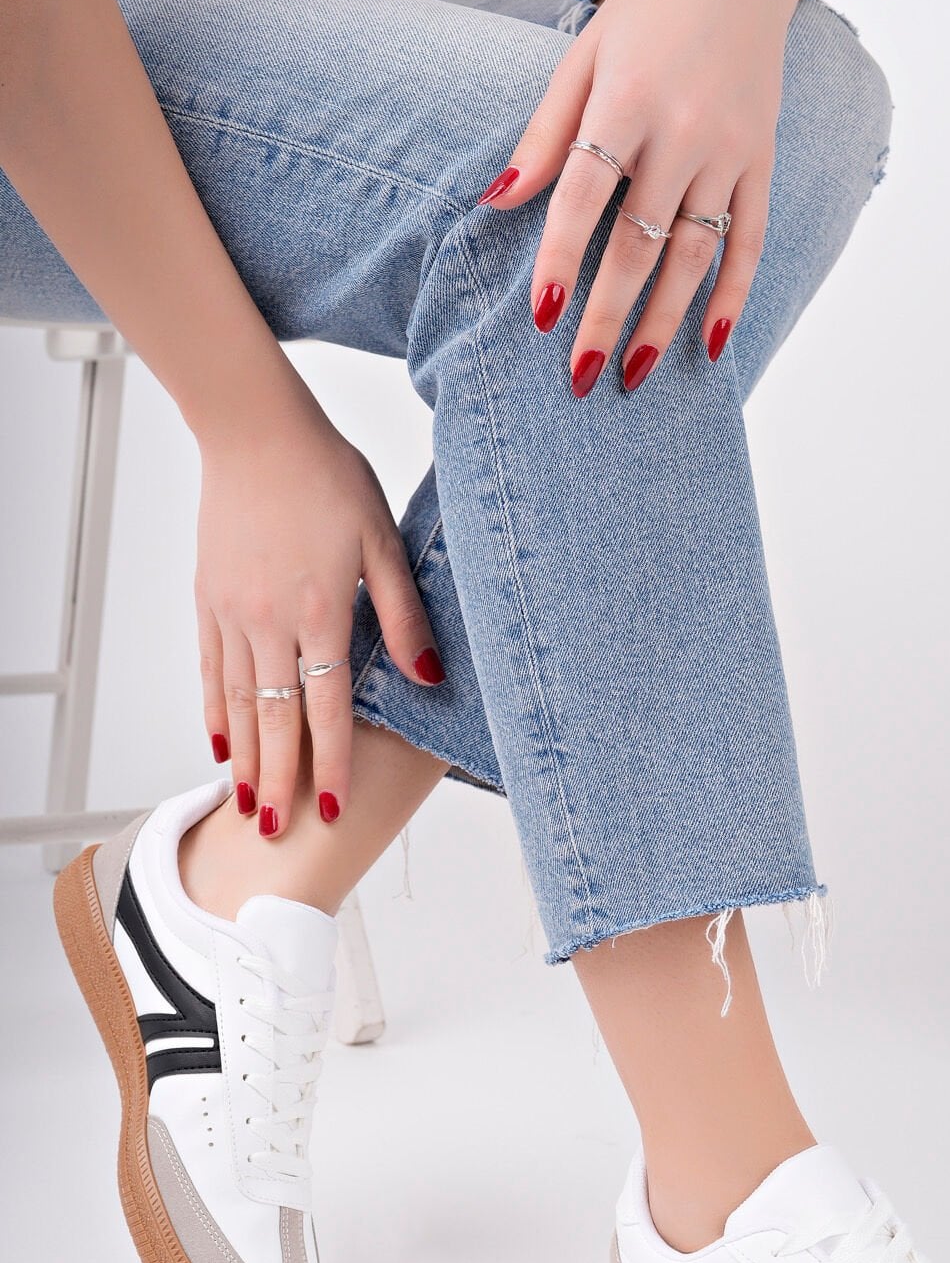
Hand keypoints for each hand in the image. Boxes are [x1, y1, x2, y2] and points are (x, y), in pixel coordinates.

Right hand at [195, 401, 441, 836]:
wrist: (254, 430)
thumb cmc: (327, 477)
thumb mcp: (383, 539)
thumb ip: (404, 614)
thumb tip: (429, 676)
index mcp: (320, 613)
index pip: (327, 709)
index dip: (332, 764)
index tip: (332, 810)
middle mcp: (269, 623)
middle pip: (274, 720)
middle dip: (279, 781)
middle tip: (277, 832)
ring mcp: (232, 614)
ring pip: (236, 702)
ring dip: (244, 759)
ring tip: (246, 804)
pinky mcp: (208, 599)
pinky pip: (209, 669)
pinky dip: (214, 710)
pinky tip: (219, 742)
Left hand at [479, 0, 805, 391]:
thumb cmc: (650, 13)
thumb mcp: (583, 55)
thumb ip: (545, 134)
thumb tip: (498, 202)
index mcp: (628, 100)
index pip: (585, 196)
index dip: (560, 259)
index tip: (542, 317)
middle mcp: (683, 131)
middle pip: (638, 242)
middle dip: (607, 315)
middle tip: (582, 374)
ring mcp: (729, 151)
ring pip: (693, 255)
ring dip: (663, 321)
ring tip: (632, 372)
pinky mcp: (763, 162)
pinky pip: (750, 242)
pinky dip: (732, 296)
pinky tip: (710, 346)